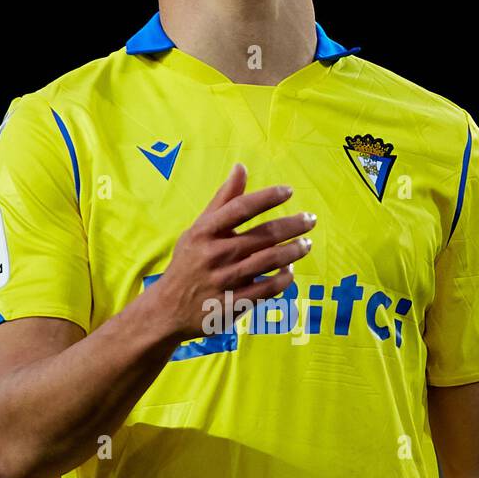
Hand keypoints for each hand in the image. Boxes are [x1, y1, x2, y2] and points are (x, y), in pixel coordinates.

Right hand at [155, 163, 314, 340]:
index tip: (289, 191)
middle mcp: (214, 255)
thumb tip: (241, 167)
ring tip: (306, 244)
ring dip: (294, 251)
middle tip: (310, 220)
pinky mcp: (233, 304)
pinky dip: (284, 278)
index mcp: (204, 232)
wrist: (167, 310)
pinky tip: (290, 270)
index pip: (241, 208)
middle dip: (293, 225)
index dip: (267, 197)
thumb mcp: (198, 230)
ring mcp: (224, 281)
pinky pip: (267, 289)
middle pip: (263, 236)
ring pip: (270, 261)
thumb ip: (223, 200)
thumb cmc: (188, 263)